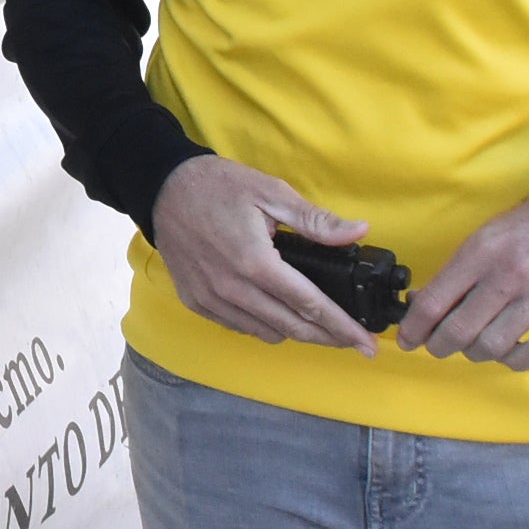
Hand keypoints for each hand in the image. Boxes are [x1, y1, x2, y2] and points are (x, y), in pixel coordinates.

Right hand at [148, 155, 377, 353]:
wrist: (162, 188)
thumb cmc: (217, 186)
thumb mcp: (271, 192)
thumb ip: (315, 220)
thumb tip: (359, 231)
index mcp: (256, 262)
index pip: (310, 306)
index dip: (342, 327)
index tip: (367, 343)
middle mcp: (232, 288)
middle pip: (292, 328)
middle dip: (328, 339)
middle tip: (354, 342)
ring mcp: (211, 298)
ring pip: (265, 333)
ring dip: (295, 333)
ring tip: (316, 324)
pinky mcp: (196, 301)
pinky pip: (238, 327)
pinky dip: (262, 326)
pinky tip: (275, 313)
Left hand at [397, 157, 528, 369]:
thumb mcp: (488, 235)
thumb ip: (459, 270)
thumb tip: (425, 302)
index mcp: (482, 251)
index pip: (435, 301)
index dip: (414, 328)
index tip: (407, 339)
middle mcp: (509, 274)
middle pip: (460, 330)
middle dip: (439, 346)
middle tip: (437, 347)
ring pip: (494, 345)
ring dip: (475, 353)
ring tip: (474, 347)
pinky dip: (516, 361)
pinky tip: (510, 353)